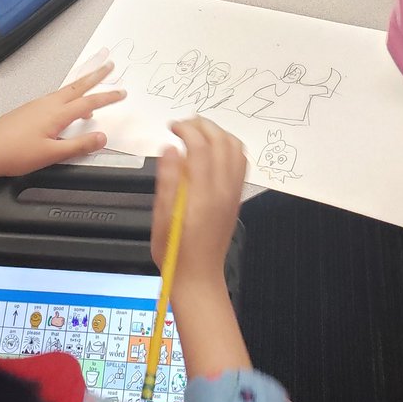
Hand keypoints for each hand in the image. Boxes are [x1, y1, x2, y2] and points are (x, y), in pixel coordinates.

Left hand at [0, 62, 124, 177]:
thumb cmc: (16, 153)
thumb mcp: (52, 154)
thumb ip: (78, 145)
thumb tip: (102, 137)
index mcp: (57, 114)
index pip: (89, 102)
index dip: (107, 98)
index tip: (122, 93)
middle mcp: (48, 104)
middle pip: (78, 86)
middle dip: (96, 76)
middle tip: (110, 66)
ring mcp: (38, 105)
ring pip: (66, 91)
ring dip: (83, 86)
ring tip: (94, 88)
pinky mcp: (30, 109)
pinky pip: (56, 98)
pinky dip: (69, 97)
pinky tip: (67, 108)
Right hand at [151, 118, 245, 294]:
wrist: (198, 276)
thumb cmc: (175, 251)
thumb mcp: (161, 217)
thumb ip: (167, 180)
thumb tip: (169, 149)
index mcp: (202, 195)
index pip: (200, 147)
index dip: (186, 130)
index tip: (172, 128)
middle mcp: (223, 191)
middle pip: (221, 141)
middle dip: (202, 125)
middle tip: (183, 126)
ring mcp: (233, 193)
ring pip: (235, 148)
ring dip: (217, 132)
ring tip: (197, 132)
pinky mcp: (236, 197)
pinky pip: (240, 162)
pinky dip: (228, 146)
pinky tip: (212, 149)